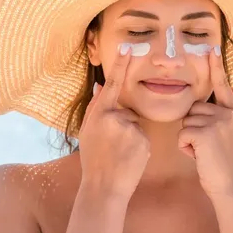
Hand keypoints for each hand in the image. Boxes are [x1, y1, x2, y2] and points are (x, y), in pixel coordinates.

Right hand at [77, 44, 150, 198]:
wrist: (103, 186)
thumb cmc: (94, 159)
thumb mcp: (88, 131)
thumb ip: (96, 107)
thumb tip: (101, 84)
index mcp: (99, 113)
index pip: (112, 83)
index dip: (121, 64)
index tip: (129, 46)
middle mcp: (114, 117)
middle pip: (127, 112)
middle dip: (123, 126)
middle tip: (111, 147)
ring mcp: (129, 128)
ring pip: (136, 125)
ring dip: (131, 137)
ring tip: (119, 154)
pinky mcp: (143, 139)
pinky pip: (144, 137)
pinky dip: (139, 146)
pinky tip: (129, 158)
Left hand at [178, 45, 232, 197]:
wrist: (230, 186)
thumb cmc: (228, 161)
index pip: (222, 84)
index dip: (216, 66)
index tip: (211, 46)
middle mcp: (228, 113)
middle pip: (194, 108)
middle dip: (194, 127)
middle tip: (207, 146)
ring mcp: (217, 122)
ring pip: (186, 122)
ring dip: (189, 139)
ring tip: (204, 152)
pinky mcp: (205, 133)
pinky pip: (182, 134)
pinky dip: (185, 148)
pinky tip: (198, 156)